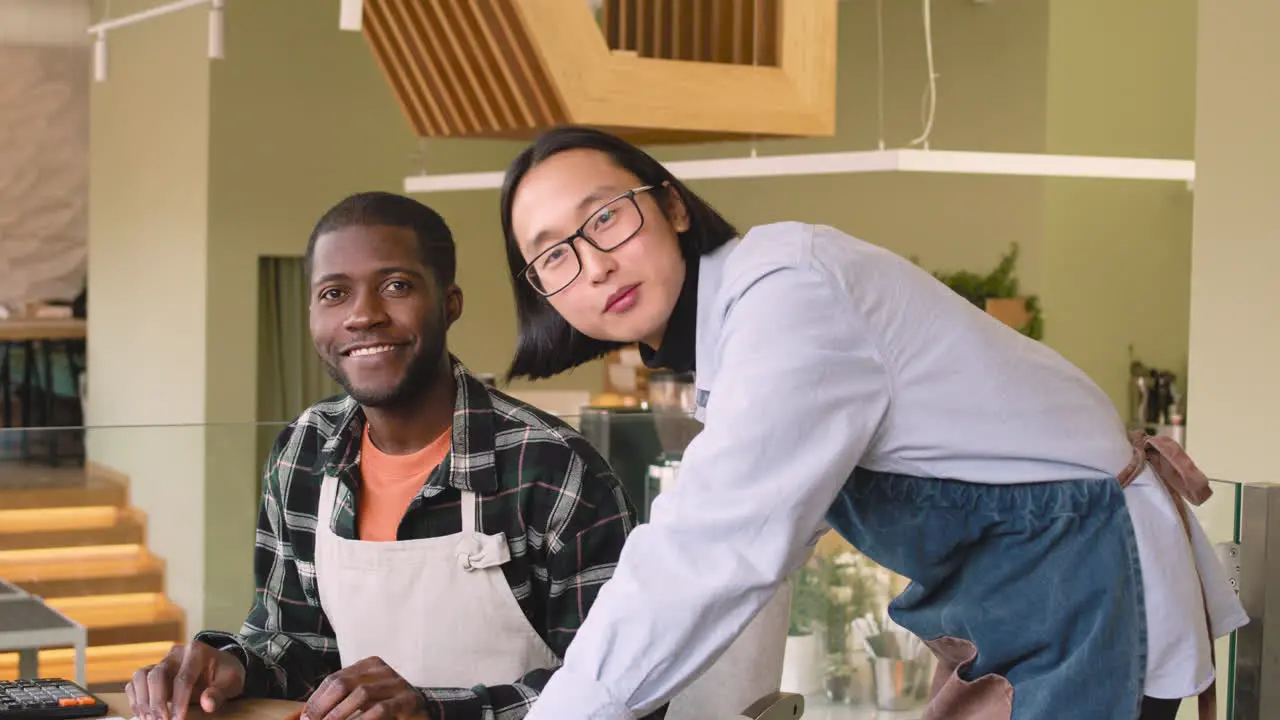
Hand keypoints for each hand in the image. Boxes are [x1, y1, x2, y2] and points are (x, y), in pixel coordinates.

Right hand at [126, 641, 245, 719]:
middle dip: (157, 702)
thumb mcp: (232, 682)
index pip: (183, 678)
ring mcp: (162, 661)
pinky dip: (136, 699)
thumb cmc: (225, 674)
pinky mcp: (152, 671)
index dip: (179, 701)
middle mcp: (176, 654)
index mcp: (196, 652)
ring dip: (143, 701)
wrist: (220, 666)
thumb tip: (207, 704)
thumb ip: (220, 693)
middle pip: (157, 675)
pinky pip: (136, 682)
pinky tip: (143, 714)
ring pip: (141, 676)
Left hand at [301, 657, 428, 719]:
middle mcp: (383, 670)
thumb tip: (305, 715)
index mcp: (369, 665)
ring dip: (339, 715)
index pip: (334, 679)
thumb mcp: (362, 702)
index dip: (316, 700)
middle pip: (344, 683)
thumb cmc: (389, 709)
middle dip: (323, 707)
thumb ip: (340, 703)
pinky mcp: (408, 701)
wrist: (423, 715)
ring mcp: (397, 684)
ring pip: (361, 695)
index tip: (304, 718)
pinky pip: (380, 710)